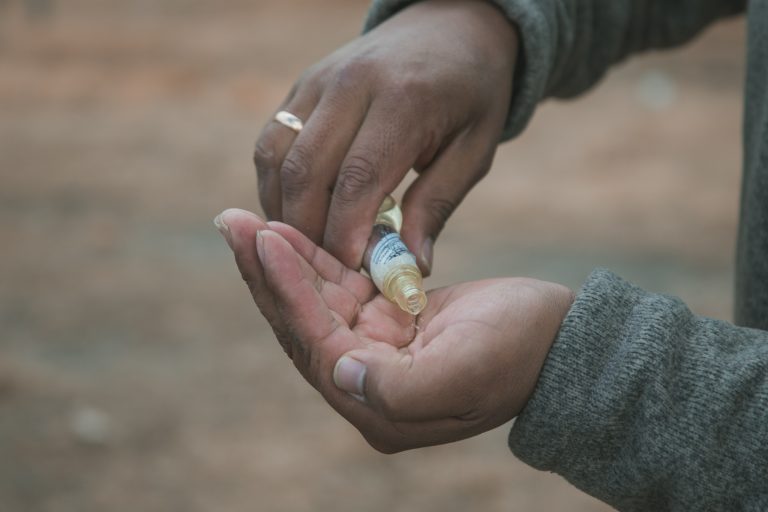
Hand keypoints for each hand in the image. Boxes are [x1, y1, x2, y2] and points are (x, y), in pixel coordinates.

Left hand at [215, 209, 573, 452]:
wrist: (559, 341)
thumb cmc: (521, 352)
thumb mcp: (467, 372)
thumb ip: (399, 389)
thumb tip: (336, 370)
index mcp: (379, 406)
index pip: (315, 344)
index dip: (287, 292)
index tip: (262, 238)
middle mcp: (366, 384)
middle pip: (301, 324)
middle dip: (265, 273)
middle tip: (230, 222)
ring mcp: (374, 352)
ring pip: (314, 303)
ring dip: (281, 262)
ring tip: (245, 220)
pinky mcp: (386, 322)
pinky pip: (339, 288)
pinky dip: (315, 260)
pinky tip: (288, 232)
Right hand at [254, 0, 517, 274]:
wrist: (451, 27)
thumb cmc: (471, 96)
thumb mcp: (474, 151)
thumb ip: (437, 205)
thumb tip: (410, 266)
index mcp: (405, 98)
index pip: (359, 176)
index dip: (346, 231)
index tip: (350, 272)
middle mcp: (352, 83)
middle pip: (306, 170)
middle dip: (309, 231)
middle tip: (327, 270)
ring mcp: (319, 79)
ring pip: (276, 156)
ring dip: (283, 210)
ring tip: (308, 247)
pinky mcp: (302, 84)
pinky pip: (272, 141)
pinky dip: (276, 184)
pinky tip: (298, 212)